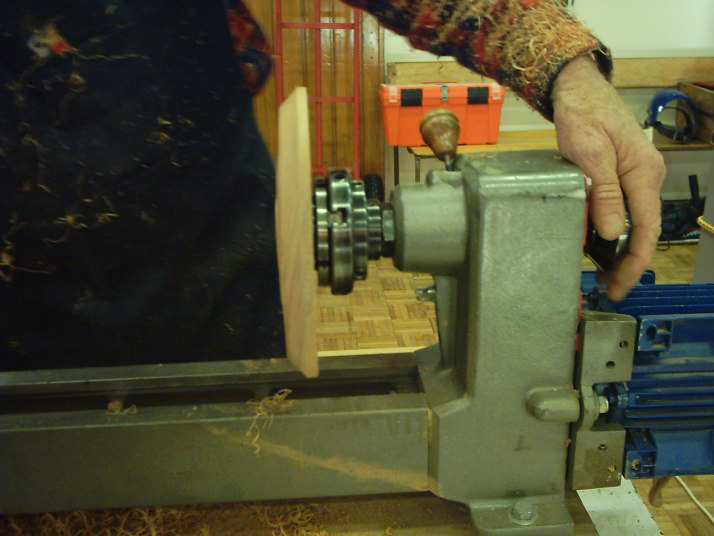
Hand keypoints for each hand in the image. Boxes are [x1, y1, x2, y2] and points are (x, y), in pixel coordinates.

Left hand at [551, 56, 665, 301]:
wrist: (578, 89)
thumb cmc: (583, 113)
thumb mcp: (588, 152)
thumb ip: (603, 192)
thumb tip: (612, 233)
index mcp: (643, 173)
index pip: (647, 229)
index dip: (634, 263)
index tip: (621, 286)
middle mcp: (646, 177)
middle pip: (644, 230)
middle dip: (628, 263)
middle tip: (608, 288)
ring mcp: (636, 176)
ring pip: (635, 222)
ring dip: (621, 251)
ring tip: (602, 274)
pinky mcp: (623, 175)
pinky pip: (624, 210)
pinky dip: (614, 232)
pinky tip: (599, 246)